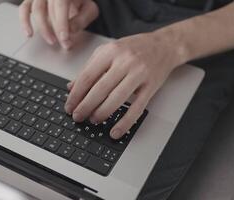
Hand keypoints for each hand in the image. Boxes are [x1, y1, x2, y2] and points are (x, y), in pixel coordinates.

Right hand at [19, 0, 98, 48]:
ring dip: (43, 29)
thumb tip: (71, 30)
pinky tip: (29, 34)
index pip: (60, 5)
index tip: (65, 39)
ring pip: (36, 10)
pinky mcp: (32, 0)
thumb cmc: (82, 3)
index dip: (62, 23)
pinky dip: (24, 22)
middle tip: (64, 44)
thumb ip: (81, 19)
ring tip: (52, 41)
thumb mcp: (89, 9)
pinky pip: (24, 9)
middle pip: (49, 10)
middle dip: (57, 30)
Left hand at [65, 32, 182, 138]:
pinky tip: (115, 131)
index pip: (87, 77)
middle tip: (77, 117)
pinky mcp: (150, 86)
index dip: (76, 95)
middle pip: (100, 89)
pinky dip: (125, 122)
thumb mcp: (109, 52)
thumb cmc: (134, 48)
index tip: (69, 106)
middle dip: (85, 106)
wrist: (163, 45)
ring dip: (102, 113)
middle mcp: (124, 61)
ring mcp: (139, 74)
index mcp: (110, 51)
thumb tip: (71, 88)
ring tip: (93, 120)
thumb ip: (90, 68)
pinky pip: (136, 108)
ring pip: (116, 99)